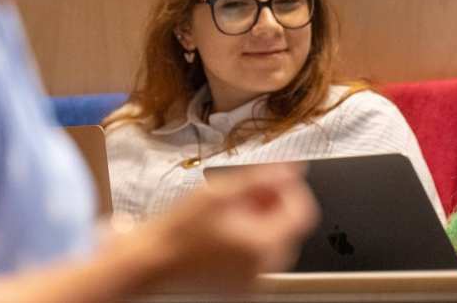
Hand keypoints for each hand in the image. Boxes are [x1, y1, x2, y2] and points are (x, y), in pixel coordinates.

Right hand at [144, 163, 317, 290]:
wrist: (152, 259)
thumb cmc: (179, 228)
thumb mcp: (222, 191)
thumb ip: (263, 178)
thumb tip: (293, 169)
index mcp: (262, 247)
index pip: (303, 214)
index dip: (292, 191)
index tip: (274, 180)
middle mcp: (263, 270)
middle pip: (291, 228)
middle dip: (275, 205)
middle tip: (247, 193)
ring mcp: (254, 282)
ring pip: (278, 242)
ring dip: (265, 221)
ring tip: (234, 212)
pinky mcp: (243, 287)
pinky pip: (263, 259)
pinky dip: (255, 241)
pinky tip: (230, 230)